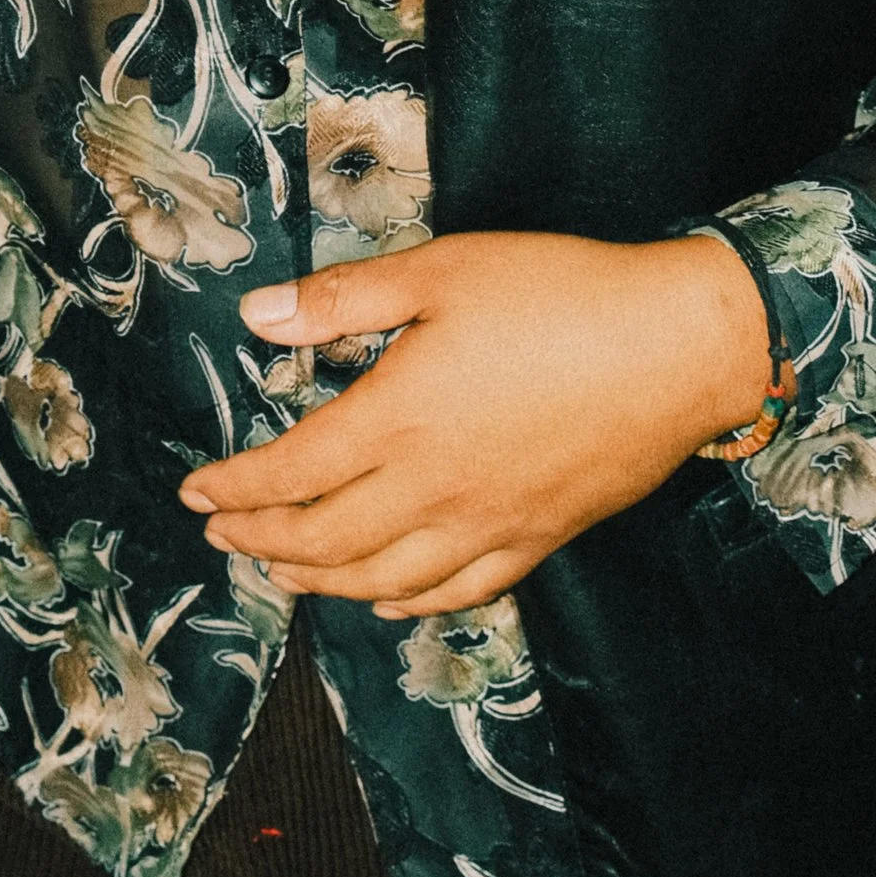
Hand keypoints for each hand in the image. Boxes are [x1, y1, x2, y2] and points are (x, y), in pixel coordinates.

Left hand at [179, 228, 771, 616]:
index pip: (289, 473)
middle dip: (260, 541)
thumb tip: (255, 318)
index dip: (235, 489)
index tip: (196, 492)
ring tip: (282, 570)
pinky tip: (388, 598)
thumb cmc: (558, 296)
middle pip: (323, 540)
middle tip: (222, 535)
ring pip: (382, 580)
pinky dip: (407, 603)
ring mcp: (487, 524)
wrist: (678, 348)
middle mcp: (432, 488)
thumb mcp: (439, 273)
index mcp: (396, 419)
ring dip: (319, 581)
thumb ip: (340, 301)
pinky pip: (458, 593)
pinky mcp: (538, 538)